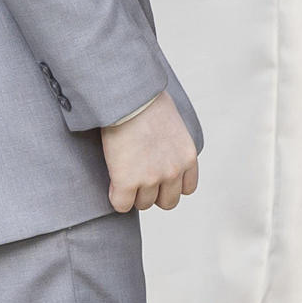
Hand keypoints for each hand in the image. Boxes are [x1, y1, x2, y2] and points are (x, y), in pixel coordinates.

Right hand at [100, 93, 198, 213]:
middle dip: (154, 193)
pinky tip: (113, 182)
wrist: (130, 97)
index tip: (158, 175)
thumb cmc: (147, 101)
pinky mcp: (127, 182)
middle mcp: (174, 171)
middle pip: (168, 202)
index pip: (187, 189)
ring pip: (143, 204)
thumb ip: (172, 145)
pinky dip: (116, 197)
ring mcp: (151, 178)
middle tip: (140, 177)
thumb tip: (161, 150)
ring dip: (133, 194)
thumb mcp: (173, 124)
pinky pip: (122, 205)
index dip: (171, 184)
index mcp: (188, 156)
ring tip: (124, 173)